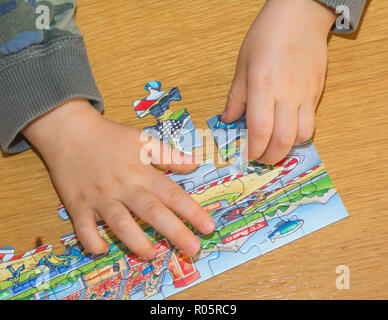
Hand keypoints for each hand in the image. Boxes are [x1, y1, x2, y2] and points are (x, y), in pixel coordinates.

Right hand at [22, 99, 214, 258]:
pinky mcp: (78, 205)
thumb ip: (169, 155)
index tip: (208, 227)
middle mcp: (124, 187)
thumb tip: (196, 163)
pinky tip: (103, 249)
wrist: (69, 131)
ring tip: (152, 255)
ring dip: (137, 241)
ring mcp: (100, 198)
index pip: (172, 194)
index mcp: (142, 172)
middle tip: (193, 249)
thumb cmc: (109, 136)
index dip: (192, 212)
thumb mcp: (143, 139)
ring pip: (120, 224)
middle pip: (152, 212)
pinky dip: (93, 242)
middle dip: (175, 232)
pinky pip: (84, 229)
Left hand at [222, 0, 336, 163]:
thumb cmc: (267, 36)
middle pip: (283, 140)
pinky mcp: (317, 93)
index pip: (260, 130)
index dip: (253, 149)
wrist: (300, 17)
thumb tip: (227, 121)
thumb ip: (236, 97)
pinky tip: (288, 130)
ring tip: (274, 147)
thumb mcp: (242, 65)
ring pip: (302, 136)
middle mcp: (286, 94)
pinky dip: (299, 134)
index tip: (247, 155)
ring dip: (287, 148)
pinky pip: (311, 122)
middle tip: (261, 158)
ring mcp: (305, 95)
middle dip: (270, 157)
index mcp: (263, 87)